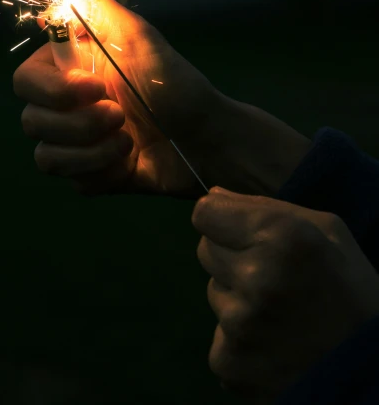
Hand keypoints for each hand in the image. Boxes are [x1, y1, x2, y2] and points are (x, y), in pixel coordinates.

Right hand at [13, 0, 221, 196]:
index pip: (25, 81)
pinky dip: (101, 171)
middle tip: (120, 115)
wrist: (206, 140)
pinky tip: (128, 161)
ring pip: (46, 157)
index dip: (53, 90)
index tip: (96, 86)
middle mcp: (65, 107)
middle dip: (78, 123)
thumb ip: (98, 11)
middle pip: (31, 121)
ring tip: (128, 140)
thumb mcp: (139, 38)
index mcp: (70, 72)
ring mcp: (76, 143)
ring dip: (90, 150)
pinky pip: (72, 180)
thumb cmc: (175, 84)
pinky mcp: (90, 174)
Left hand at [192, 187, 378, 398]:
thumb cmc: (351, 289)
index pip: (204, 213)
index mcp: (279, 235)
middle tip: (271, 276)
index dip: (222, 220)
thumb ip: (265, 207)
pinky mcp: (230, 364)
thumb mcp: (326, 232)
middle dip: (231, 257)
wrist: (372, 370)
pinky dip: (238, 341)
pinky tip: (272, 345)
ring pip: (214, 293)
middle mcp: (254, 276)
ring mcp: (239, 324)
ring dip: (237, 298)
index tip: (240, 232)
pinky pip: (218, 337)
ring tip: (277, 313)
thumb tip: (213, 196)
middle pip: (205, 250)